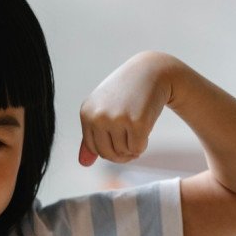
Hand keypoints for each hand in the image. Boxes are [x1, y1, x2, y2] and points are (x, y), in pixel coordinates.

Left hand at [78, 51, 174, 166]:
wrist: (152, 71)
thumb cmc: (126, 92)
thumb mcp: (103, 110)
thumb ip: (91, 137)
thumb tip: (84, 163)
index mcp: (86, 113)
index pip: (93, 148)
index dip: (108, 150)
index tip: (119, 144)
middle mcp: (98, 116)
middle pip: (107, 153)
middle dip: (120, 154)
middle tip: (131, 143)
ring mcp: (117, 119)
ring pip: (123, 152)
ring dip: (133, 148)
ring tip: (137, 131)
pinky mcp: (136, 122)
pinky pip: (137, 148)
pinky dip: (143, 144)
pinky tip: (145, 130)